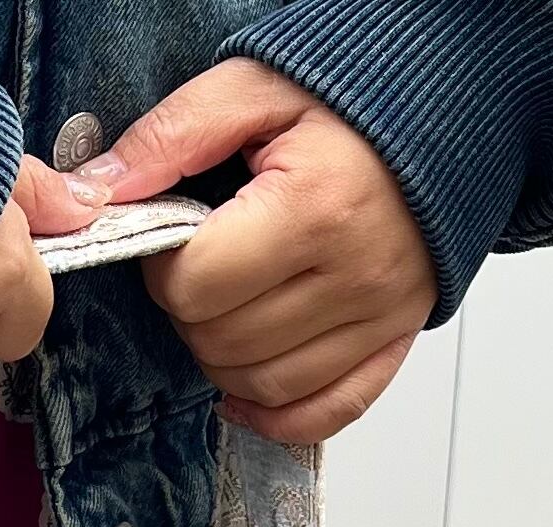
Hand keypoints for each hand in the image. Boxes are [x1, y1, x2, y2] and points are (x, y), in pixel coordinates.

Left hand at [76, 61, 435, 441]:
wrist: (451, 110)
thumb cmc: (353, 99)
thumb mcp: (255, 86)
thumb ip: (174, 135)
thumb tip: (101, 190)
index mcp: (316, 207)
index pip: (197, 286)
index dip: (165, 268)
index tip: (177, 240)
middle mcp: (354, 274)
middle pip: (222, 343)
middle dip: (192, 311)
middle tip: (206, 265)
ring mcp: (380, 317)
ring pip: (262, 385)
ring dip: (223, 358)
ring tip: (230, 304)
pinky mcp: (394, 342)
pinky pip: (321, 415)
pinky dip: (274, 413)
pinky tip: (244, 388)